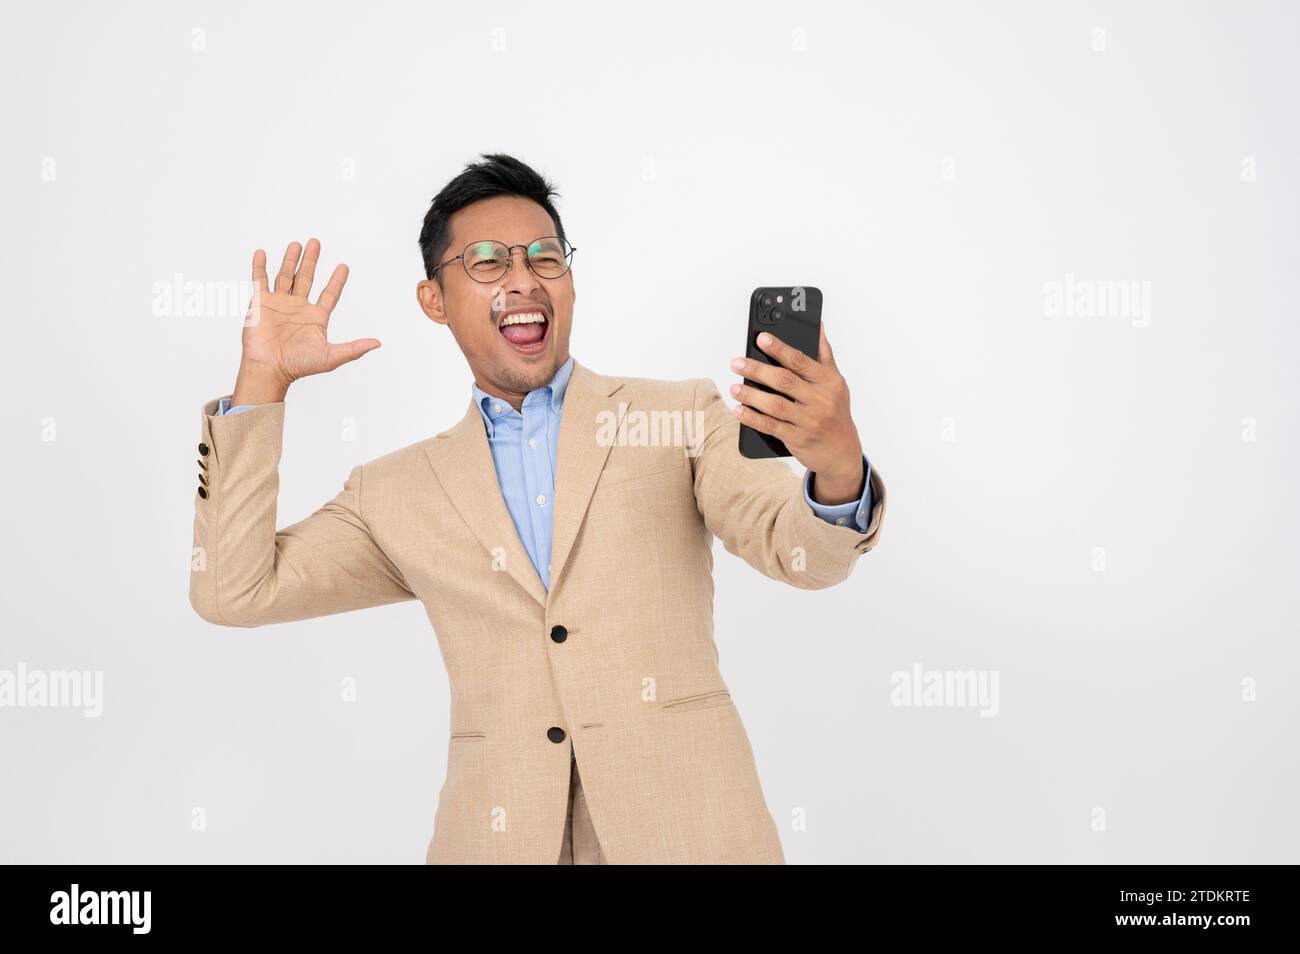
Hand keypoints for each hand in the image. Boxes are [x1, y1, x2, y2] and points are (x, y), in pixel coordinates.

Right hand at [231, 240, 379, 404]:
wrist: (269, 368)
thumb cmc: (298, 365)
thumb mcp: (331, 357)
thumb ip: (353, 348)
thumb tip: (377, 343)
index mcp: (315, 317)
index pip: (329, 294)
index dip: (336, 281)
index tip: (344, 266)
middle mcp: (298, 308)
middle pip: (307, 278)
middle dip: (312, 261)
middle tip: (316, 243)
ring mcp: (279, 304)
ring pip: (286, 276)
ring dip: (291, 260)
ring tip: (297, 244)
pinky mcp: (261, 303)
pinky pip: (260, 280)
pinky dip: (260, 267)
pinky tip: (262, 253)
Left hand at [729, 324, 864, 504]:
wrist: (842, 453)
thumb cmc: (836, 412)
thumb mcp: (836, 383)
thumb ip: (824, 354)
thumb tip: (818, 325)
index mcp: (829, 382)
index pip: (801, 360)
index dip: (779, 348)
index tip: (761, 338)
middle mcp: (820, 400)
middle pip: (784, 381)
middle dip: (757, 370)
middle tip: (737, 363)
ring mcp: (809, 421)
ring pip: (774, 404)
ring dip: (751, 395)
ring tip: (735, 387)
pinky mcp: (797, 439)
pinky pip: (770, 426)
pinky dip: (752, 418)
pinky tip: (738, 410)